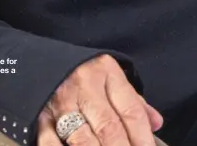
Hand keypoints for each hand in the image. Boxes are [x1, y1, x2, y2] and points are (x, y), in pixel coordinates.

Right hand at [37, 54, 162, 145]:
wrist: (39, 58)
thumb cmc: (83, 72)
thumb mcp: (110, 76)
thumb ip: (132, 100)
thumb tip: (156, 123)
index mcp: (105, 71)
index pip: (130, 109)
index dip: (143, 138)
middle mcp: (83, 85)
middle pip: (109, 127)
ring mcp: (61, 102)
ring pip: (83, 139)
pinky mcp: (40, 116)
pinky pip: (51, 143)